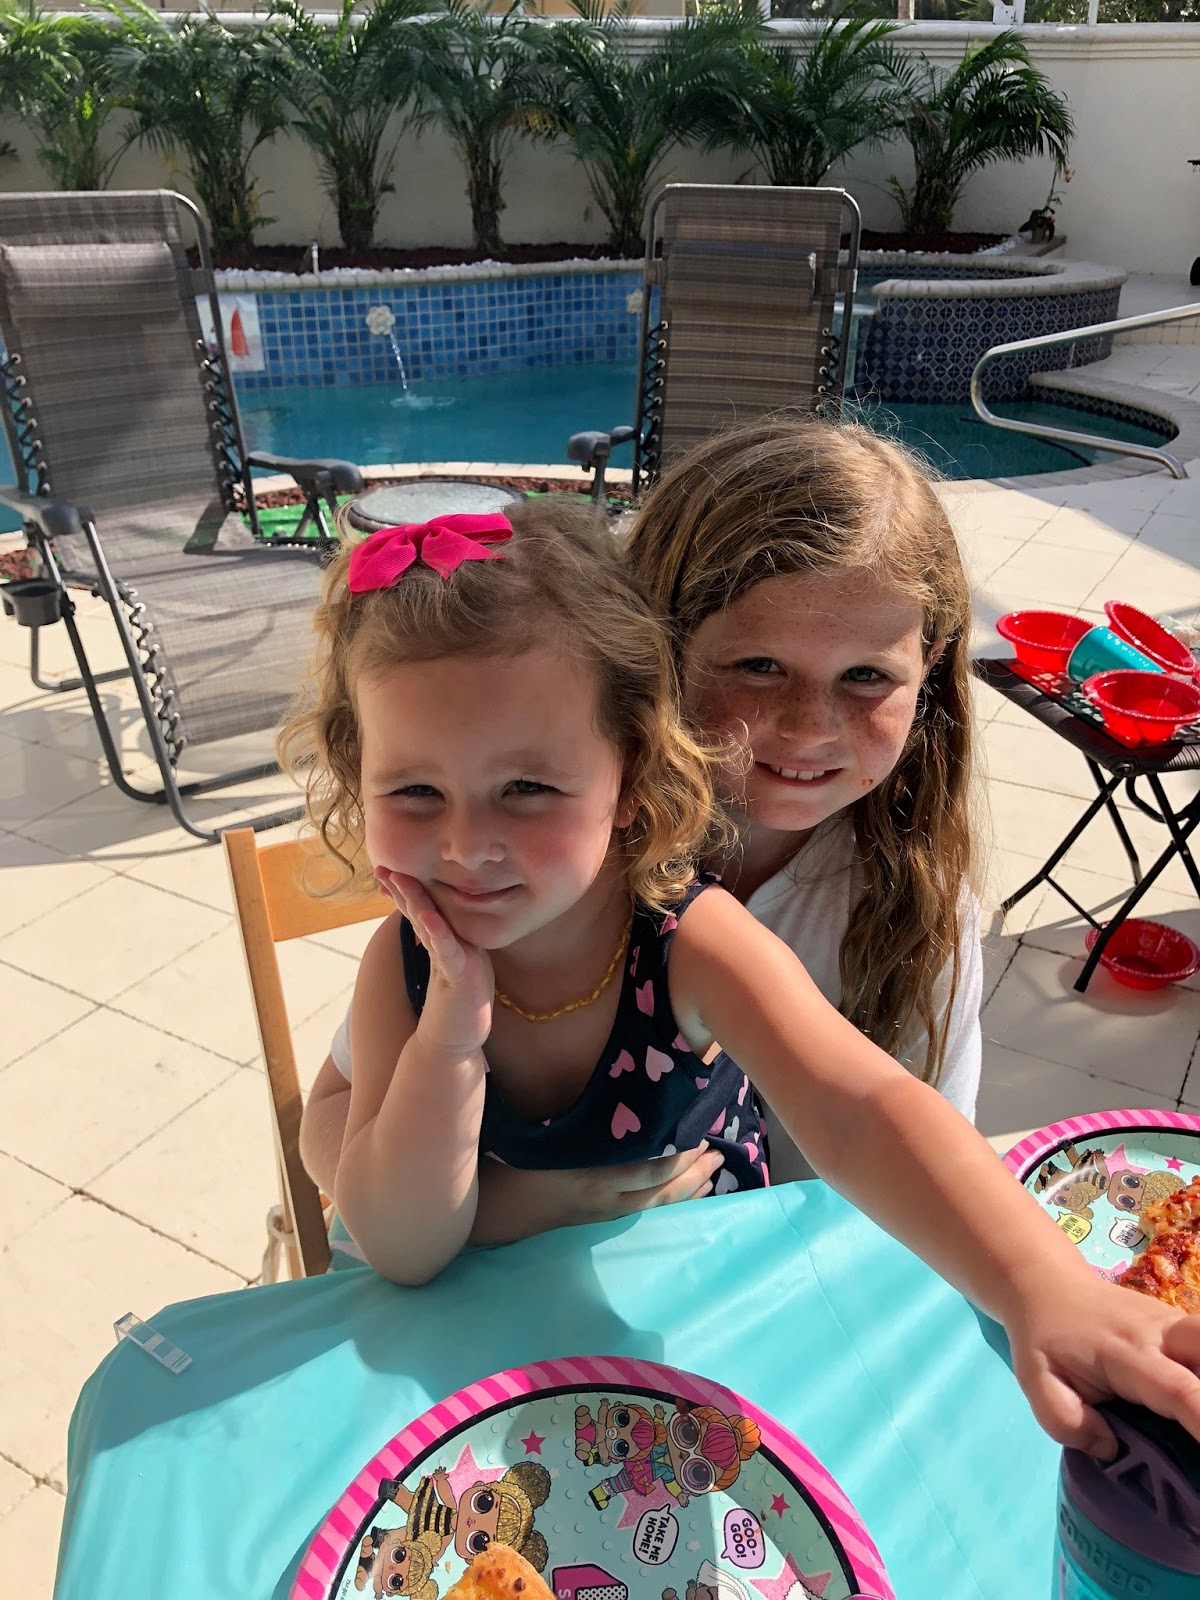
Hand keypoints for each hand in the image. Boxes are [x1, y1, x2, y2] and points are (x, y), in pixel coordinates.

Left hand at [374, 869, 494, 1057]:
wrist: (456, 1044)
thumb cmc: (450, 1009)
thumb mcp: (443, 970)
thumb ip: (436, 944)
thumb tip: (422, 921)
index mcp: (450, 942)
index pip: (426, 911)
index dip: (406, 892)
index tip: (385, 872)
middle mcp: (459, 945)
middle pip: (432, 910)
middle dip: (407, 888)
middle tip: (385, 867)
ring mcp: (463, 959)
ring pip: (438, 924)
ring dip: (417, 901)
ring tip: (399, 880)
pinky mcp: (464, 977)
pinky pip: (449, 952)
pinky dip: (438, 933)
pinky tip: (426, 916)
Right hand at [471, 1144, 726, 1244]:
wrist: (497, 1205)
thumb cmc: (517, 1159)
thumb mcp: (546, 1133)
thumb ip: (584, 1120)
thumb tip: (624, 1090)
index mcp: (593, 1172)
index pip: (650, 1166)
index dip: (679, 1150)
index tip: (696, 1124)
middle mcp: (605, 1196)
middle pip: (663, 1187)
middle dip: (695, 1169)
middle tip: (718, 1145)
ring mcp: (606, 1210)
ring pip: (660, 1202)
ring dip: (692, 1185)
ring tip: (716, 1165)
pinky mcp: (604, 1216)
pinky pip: (648, 1209)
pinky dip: (675, 1198)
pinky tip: (693, 1190)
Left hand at [1005, 1265, 1199, 1458]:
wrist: (1046, 1285)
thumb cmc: (1045, 1339)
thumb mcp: (1038, 1383)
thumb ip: (1068, 1422)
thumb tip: (1112, 1449)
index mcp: (1128, 1354)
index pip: (1180, 1391)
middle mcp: (1162, 1334)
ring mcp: (1176, 1324)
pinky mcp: (1183, 1325)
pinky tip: (1197, 1402)